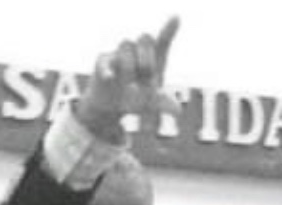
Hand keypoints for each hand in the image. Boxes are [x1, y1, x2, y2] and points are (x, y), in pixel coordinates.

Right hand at [79, 17, 181, 138]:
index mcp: (152, 59)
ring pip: (126, 44)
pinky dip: (108, 69)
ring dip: (131, 66)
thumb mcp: (152, 104)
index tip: (177, 17)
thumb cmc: (135, 99)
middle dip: (148, 58)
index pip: (162, 40)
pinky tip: (111, 79)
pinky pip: (106, 60)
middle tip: (148, 78)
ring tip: (131, 88)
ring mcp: (119, 54)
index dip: (169, 29)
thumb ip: (164, 104)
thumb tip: (178, 111)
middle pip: (145, 38)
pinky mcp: (103, 62)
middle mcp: (137, 52)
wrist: (111, 107)